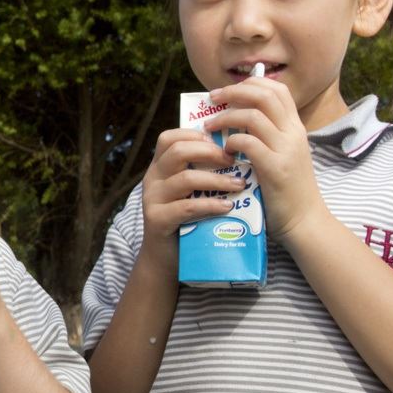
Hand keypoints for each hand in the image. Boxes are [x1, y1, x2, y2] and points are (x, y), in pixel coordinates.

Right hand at [142, 128, 242, 270]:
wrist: (166, 257)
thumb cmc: (186, 220)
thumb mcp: (190, 191)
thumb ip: (201, 172)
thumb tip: (236, 152)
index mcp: (159, 167)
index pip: (170, 138)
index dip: (195, 134)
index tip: (220, 142)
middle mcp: (153, 179)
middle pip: (177, 151)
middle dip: (210, 152)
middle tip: (233, 159)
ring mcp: (153, 199)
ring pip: (185, 179)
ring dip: (217, 180)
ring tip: (239, 184)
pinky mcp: (157, 219)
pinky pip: (187, 207)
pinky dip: (211, 205)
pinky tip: (228, 207)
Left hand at [208, 77, 325, 246]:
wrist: (305, 221)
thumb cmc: (287, 190)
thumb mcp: (282, 155)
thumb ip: (267, 137)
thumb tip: (236, 120)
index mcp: (295, 128)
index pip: (277, 89)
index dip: (251, 83)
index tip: (228, 91)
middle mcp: (293, 133)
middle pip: (264, 94)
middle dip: (234, 91)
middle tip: (213, 98)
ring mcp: (286, 149)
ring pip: (252, 115)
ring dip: (225, 117)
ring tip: (210, 126)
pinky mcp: (276, 168)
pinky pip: (249, 142)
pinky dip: (231, 141)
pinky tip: (223, 150)